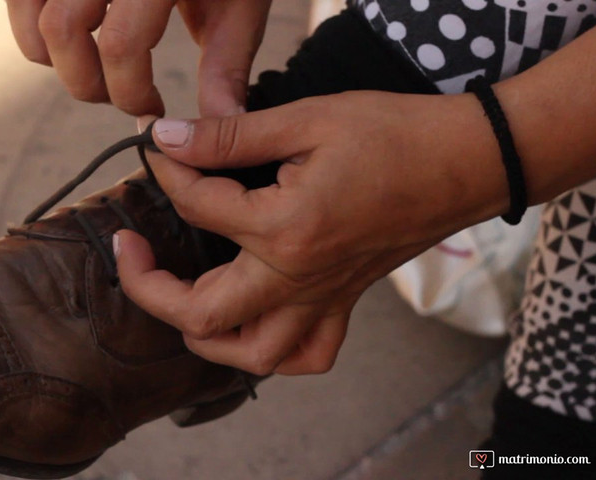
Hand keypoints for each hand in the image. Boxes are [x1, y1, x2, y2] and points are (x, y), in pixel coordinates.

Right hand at [4, 0, 271, 115]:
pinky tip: (80, 31)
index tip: (152, 110)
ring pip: (29, 11)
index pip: (121, 45)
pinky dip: (35, 24)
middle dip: (88, 83)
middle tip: (120, 95)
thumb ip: (225, 67)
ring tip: (95, 66)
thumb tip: (222, 125)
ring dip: (54, 57)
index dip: (132, 94)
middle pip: (60, 29)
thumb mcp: (238, 5)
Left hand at [116, 92, 507, 374]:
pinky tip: (254, 324)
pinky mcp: (346, 302)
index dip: (169, 172)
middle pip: (202, 315)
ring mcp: (324, 299)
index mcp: (285, 228)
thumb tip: (169, 138)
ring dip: (204, 336)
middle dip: (150, 289)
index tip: (161, 149)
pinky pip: (308, 354)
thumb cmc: (393, 134)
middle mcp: (299, 278)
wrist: (464, 160)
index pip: (198, 207)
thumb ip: (229, 136)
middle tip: (131, 253)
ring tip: (180, 299)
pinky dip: (271, 353)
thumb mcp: (306, 120)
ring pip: (252, 356)